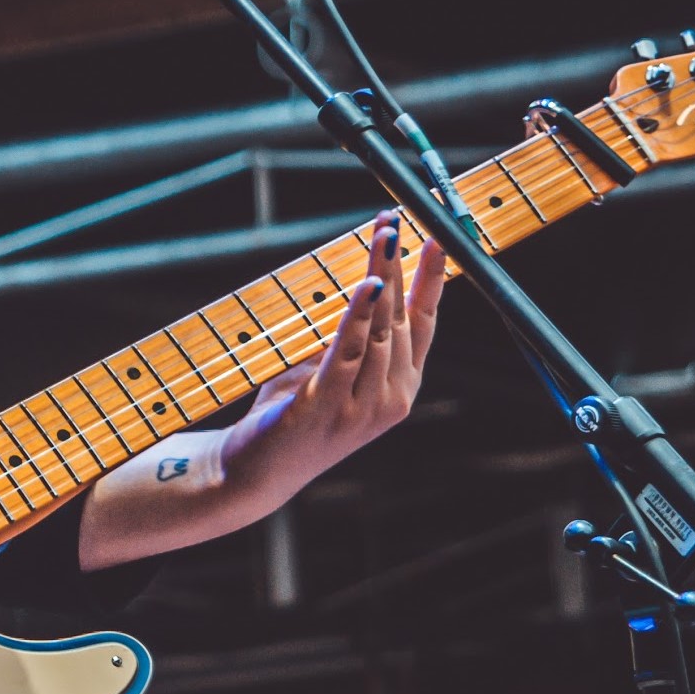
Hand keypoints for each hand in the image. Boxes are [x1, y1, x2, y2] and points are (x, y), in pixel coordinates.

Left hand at [219, 210, 444, 500]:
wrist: (254, 472)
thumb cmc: (291, 412)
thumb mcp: (327, 366)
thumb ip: (349, 332)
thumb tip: (361, 275)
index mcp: (399, 386)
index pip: (425, 322)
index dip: (432, 277)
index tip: (440, 235)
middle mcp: (392, 397)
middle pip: (403, 317)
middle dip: (402, 264)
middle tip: (396, 220)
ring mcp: (363, 406)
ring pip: (381, 329)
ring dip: (383, 276)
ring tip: (385, 236)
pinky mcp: (328, 406)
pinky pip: (349, 351)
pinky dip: (359, 316)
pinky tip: (367, 284)